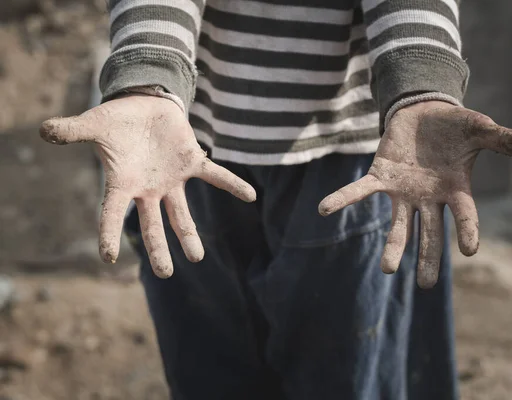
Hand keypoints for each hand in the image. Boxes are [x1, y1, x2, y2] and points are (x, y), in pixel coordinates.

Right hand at [40, 94, 255, 277]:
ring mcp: (172, 180)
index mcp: (123, 184)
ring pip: (182, 213)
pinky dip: (232, 184)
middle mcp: (149, 189)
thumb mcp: (94, 124)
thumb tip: (44, 130)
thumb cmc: (117, 121)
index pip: (112, 213)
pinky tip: (251, 197)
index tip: (108, 258)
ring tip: (198, 257)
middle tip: (165, 273)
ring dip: (190, 234)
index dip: (108, 233)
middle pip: (153, 225)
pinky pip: (215, 176)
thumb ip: (73, 131)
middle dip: (159, 248)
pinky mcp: (192, 163)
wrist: (144, 107)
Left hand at [319, 101, 511, 288]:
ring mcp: (403, 191)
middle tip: (427, 285)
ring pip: (398, 224)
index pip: (465, 216)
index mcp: (456, 190)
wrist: (424, 114)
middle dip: (428, 257)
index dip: (467, 231)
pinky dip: (342, 199)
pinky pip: (360, 190)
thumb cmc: (455, 127)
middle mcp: (429, 198)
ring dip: (394, 245)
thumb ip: (504, 140)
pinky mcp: (381, 177)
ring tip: (389, 270)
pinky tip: (324, 209)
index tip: (469, 250)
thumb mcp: (481, 130)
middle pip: (430, 232)